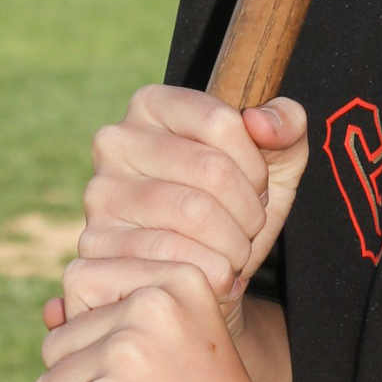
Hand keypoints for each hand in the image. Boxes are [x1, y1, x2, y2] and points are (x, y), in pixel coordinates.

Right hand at [46, 85, 309, 338]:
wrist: (204, 274)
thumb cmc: (236, 206)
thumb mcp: (275, 160)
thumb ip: (285, 124)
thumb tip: (260, 123)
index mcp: (152, 105)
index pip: (221, 121)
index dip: (256, 164)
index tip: (259, 187)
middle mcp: (115, 141)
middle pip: (210, 170)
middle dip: (249, 209)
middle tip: (251, 229)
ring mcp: (100, 193)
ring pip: (194, 214)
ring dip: (234, 243)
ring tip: (236, 253)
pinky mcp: (96, 245)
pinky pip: (171, 258)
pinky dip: (211, 273)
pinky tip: (215, 276)